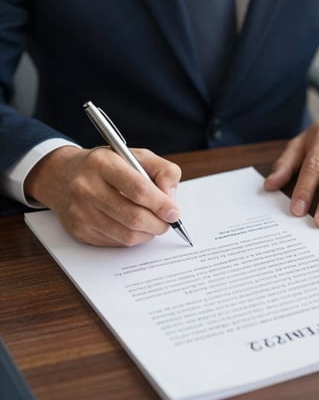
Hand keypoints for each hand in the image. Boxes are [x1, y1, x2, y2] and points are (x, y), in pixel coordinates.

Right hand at [25, 146, 181, 245]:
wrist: (62, 175)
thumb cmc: (106, 165)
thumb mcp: (136, 156)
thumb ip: (162, 170)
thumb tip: (171, 199)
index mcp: (102, 163)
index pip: (138, 189)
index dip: (161, 204)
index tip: (174, 212)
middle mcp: (86, 187)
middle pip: (134, 216)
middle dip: (158, 223)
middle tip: (167, 221)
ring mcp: (80, 212)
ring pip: (127, 235)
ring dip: (148, 233)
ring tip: (152, 223)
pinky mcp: (79, 231)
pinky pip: (116, 243)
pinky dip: (132, 238)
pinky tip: (132, 226)